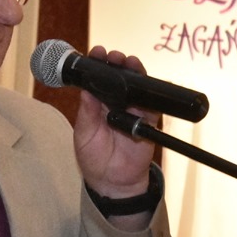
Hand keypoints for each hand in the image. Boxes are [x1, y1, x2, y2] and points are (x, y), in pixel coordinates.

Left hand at [73, 45, 157, 202]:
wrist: (112, 183)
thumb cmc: (94, 159)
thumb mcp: (84, 135)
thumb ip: (87, 113)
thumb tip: (86, 91)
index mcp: (97, 104)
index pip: (98, 79)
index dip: (98, 64)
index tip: (96, 53)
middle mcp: (115, 103)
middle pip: (119, 77)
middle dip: (118, 62)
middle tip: (114, 55)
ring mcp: (132, 111)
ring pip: (136, 86)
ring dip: (134, 72)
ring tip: (129, 62)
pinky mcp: (147, 122)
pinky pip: (151, 105)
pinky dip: (149, 94)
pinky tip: (142, 84)